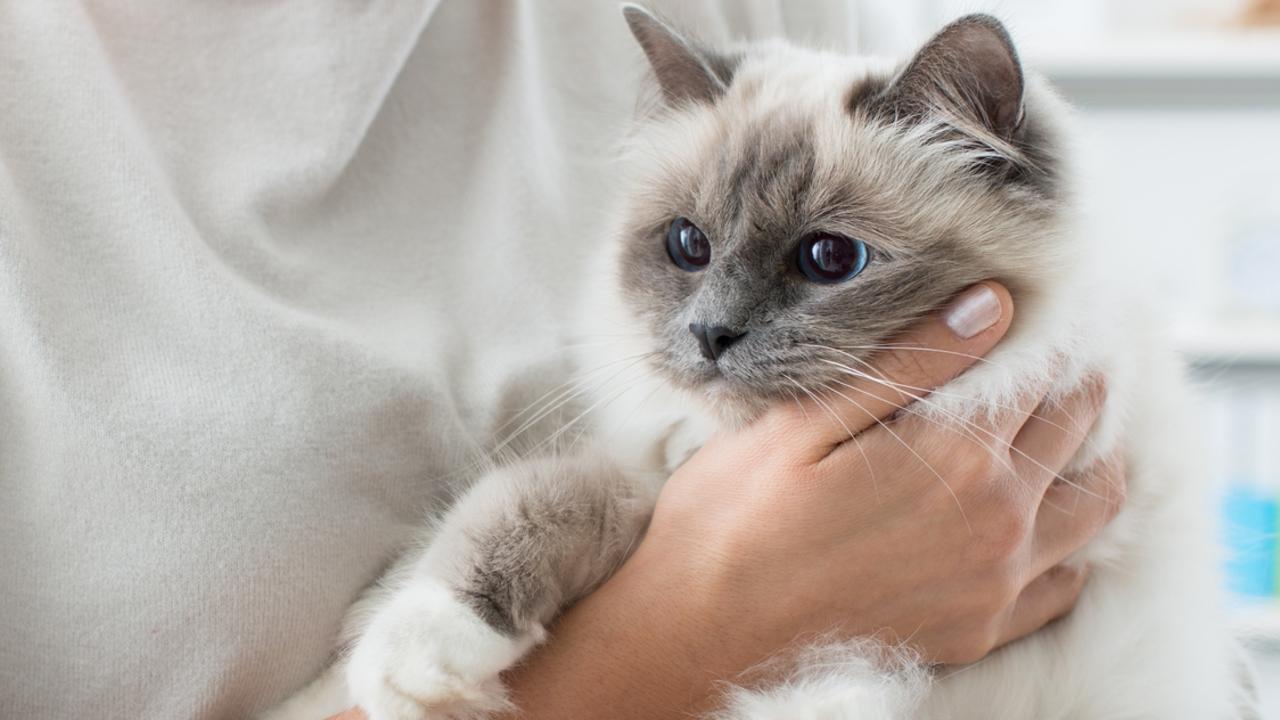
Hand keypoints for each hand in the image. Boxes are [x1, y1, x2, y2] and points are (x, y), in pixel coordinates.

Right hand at [647, 282, 1121, 668]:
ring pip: (1092, 505)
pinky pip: (1065, 582)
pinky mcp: (978, 630)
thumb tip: (992, 304)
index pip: (1039, 370)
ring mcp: (995, 584)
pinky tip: (1038, 517)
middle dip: (1071, 380)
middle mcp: (998, 520)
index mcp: (956, 455)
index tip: (1036, 305)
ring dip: (1087, 454)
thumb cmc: (732, 521)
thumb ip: (908, 363)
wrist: (699, 638)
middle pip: (1074, 427)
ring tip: (1056, 426)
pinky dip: (1069, 541)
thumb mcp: (801, 423)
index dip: (1042, 329)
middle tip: (1052, 351)